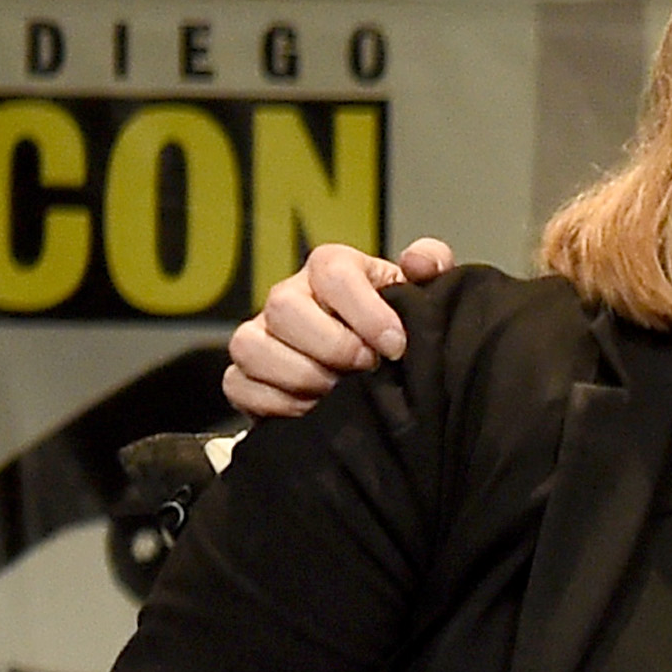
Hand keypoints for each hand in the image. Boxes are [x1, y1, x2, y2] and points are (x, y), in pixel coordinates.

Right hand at [222, 237, 455, 418]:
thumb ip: (432, 264)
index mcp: (330, 269)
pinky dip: (277, 404)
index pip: (332, 271)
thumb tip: (417, 261)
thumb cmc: (397, 329)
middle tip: (367, 369)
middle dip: (332, 346)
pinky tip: (313, 411)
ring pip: (251, 346)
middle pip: (284, 307)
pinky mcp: (244, 377)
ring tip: (338, 392)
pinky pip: (239, 386)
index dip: (365, 311)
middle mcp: (288, 297)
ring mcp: (261, 336)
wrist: (375, 375)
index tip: (395, 346)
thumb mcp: (423, 293)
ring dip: (301, 376)